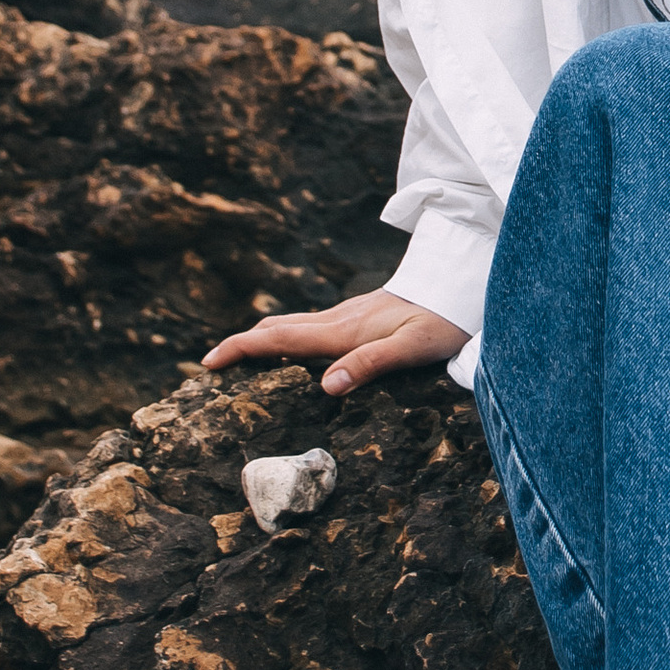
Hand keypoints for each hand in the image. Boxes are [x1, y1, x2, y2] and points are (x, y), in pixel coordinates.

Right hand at [202, 289, 466, 397]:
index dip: (241, 348)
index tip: (208, 362)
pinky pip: (309, 327)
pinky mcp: (357, 316)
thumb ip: (371, 364)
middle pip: (277, 329)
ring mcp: (347, 315)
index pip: (279, 338)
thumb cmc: (443, 320)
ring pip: (291, 324)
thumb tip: (326, 386)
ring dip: (260, 339)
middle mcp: (339, 320)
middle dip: (240, 344)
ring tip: (239, 359)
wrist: (462, 283)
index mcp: (344, 330)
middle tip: (210, 364)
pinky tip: (291, 349)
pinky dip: (285, 337)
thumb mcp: (414, 347)